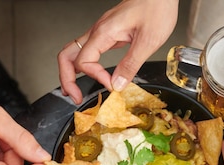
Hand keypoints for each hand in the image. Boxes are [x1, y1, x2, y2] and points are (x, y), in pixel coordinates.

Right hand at [58, 0, 178, 103]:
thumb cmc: (157, 8)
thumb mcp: (148, 41)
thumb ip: (130, 64)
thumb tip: (117, 84)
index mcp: (104, 32)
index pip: (84, 61)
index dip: (96, 77)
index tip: (111, 85)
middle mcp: (98, 31)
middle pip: (67, 55)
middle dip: (67, 78)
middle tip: (75, 96)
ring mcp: (101, 31)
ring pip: (75, 52)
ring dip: (72, 72)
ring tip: (77, 90)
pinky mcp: (108, 32)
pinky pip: (89, 49)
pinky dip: (86, 65)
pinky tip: (94, 74)